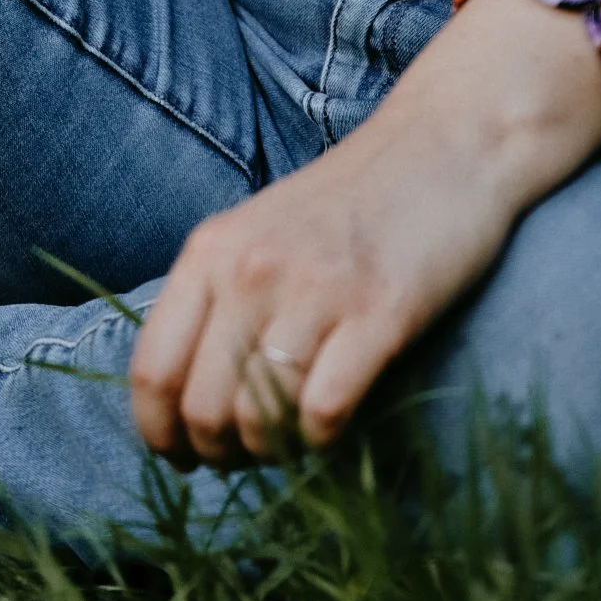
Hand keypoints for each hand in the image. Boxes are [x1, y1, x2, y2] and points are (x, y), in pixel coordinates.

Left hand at [128, 0, 600, 467]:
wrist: (448, 143)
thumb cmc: (351, 202)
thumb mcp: (258, 232)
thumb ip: (218, 298)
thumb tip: (185, 398)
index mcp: (210, 251)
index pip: (152, 370)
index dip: (159, 433)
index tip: (181, 457)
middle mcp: (250, 269)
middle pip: (201, 407)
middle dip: (218, 454)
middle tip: (246, 457)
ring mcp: (316, 289)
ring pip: (259, 418)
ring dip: (272, 451)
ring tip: (290, 441)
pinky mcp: (381, 312)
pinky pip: (324, 412)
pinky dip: (322, 440)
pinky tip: (335, 424)